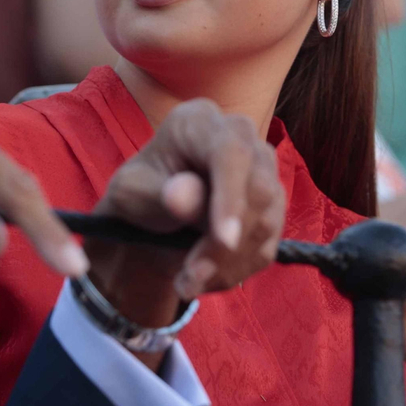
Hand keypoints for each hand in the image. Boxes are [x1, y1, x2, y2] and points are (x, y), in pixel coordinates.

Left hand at [84, 99, 284, 335]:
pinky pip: (266, 246)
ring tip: (186, 282)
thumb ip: (158, 194)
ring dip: (227, 264)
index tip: (224, 239)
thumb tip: (185, 196)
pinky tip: (203, 277)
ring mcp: (264, 172)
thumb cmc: (139, 193)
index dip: (231, 196)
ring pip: (267, 223)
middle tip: (189, 278)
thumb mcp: (132, 194)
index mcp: (200, 122)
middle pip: (258, 190)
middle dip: (225, 244)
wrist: (152, 216)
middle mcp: (242, 139)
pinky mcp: (272, 207)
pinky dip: (234, 271)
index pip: (231, 153)